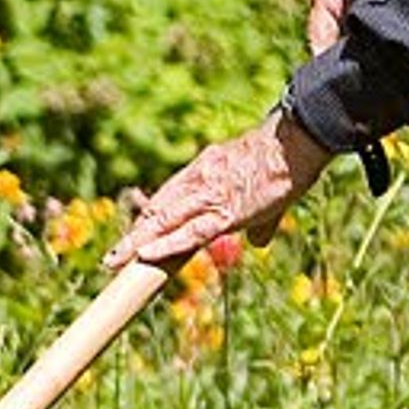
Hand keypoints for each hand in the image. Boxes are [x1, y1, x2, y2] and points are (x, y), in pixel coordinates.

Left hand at [105, 112, 332, 272]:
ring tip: (114, 262)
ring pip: (163, 221)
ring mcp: (208, 195)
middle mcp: (198, 180)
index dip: (150, 218)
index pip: (169, 196)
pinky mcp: (224, 212)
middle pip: (158, 209)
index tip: (136, 235)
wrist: (294, 146)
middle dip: (134, 235)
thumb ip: (259, 222)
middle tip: (114, 257)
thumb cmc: (286, 165)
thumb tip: (259, 242)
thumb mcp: (266, 195)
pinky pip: (189, 232)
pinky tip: (144, 256)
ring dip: (136, 244)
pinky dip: (165, 244)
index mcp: (205, 169)